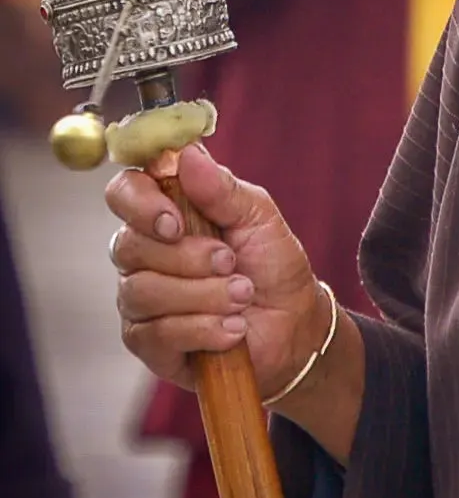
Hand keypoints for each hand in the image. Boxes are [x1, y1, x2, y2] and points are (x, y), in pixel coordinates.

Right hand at [106, 146, 323, 403]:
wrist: (293, 323)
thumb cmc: (272, 262)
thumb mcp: (258, 216)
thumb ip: (221, 189)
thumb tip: (186, 154)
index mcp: (166, 212)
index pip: (124, 192)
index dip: (141, 204)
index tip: (175, 222)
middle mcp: (144, 253)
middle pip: (129, 246)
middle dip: (188, 257)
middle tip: (231, 262)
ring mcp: (140, 298)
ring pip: (143, 291)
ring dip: (203, 295)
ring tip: (241, 296)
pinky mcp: (148, 342)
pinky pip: (157, 333)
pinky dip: (203, 329)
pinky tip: (233, 329)